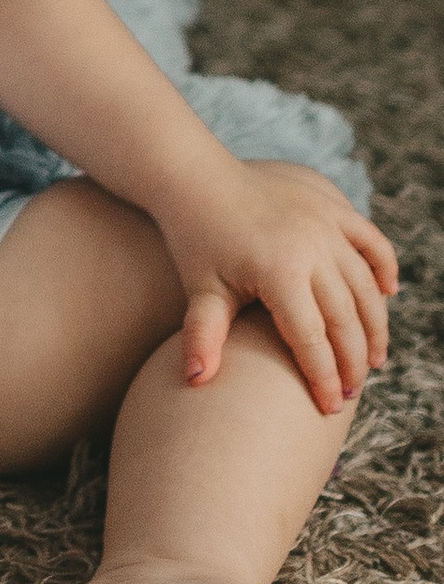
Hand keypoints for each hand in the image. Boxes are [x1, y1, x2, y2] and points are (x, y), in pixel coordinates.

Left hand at [160, 163, 398, 411]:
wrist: (196, 175)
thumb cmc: (196, 239)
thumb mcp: (200, 288)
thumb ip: (202, 335)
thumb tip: (196, 380)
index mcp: (279, 271)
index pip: (310, 338)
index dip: (322, 377)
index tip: (329, 407)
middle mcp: (310, 247)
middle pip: (345, 318)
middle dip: (353, 361)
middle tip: (353, 392)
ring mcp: (325, 224)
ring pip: (366, 285)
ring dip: (375, 325)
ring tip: (373, 361)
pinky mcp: (332, 206)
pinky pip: (372, 240)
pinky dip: (385, 267)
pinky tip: (388, 295)